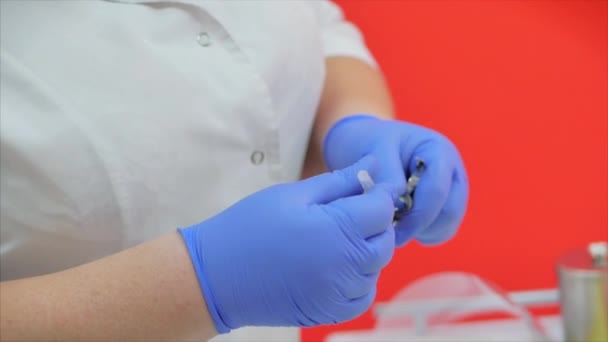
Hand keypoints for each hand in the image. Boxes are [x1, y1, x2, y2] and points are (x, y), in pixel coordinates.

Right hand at [179, 157, 394, 332]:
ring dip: (368, 250)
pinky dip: (360, 280)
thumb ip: (339, 181)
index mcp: (336, 231)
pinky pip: (363, 295)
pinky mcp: (330, 313)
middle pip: (385, 240)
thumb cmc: (251, 227)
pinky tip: (337, 266)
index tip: (363, 189)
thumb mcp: (294, 195)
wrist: (216, 275)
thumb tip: (372, 164)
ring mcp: (339, 294)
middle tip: (348, 212)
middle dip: (375, 222)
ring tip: (337, 238)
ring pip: (377, 268)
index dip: (377, 194)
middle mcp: (344, 267)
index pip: (383, 209)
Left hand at [323, 115, 468, 246]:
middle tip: (389, 233)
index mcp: (439, 151)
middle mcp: (452, 171)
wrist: (368, 145)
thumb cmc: (371, 144)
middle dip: (419, 226)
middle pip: (449, 212)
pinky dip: (420, 234)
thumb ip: (387, 175)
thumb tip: (399, 203)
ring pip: (446, 226)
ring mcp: (452, 191)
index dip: (416, 214)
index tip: (390, 228)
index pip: (437, 190)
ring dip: (419, 232)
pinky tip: (399, 225)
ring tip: (391, 224)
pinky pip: (439, 232)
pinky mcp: (444, 208)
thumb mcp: (375, 151)